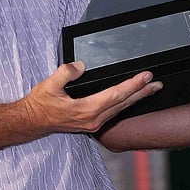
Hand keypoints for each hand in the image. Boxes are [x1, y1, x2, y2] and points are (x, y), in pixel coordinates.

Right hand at [21, 62, 162, 135]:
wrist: (33, 121)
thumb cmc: (41, 104)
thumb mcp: (49, 84)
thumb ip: (65, 73)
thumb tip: (80, 66)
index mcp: (85, 109)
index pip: (115, 95)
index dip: (132, 85)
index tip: (145, 76)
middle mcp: (93, 119)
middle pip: (123, 104)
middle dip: (142, 93)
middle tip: (157, 83)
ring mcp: (94, 123)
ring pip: (121, 109)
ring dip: (137, 99)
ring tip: (150, 90)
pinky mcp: (92, 124)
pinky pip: (114, 113)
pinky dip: (125, 104)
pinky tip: (131, 100)